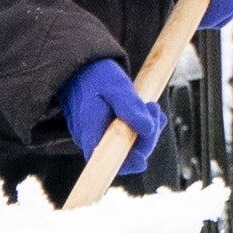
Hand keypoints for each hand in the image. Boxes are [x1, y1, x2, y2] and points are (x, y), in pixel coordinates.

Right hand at [61, 56, 171, 176]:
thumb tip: (148, 129)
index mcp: (90, 131)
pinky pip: (129, 138)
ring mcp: (100, 138)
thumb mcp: (115, 85)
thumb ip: (130, 107)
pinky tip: (148, 110)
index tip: (143, 158)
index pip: (107, 161)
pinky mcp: (108, 133)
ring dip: (148, 130)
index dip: (129, 163)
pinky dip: (144, 126)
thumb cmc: (95, 76)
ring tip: (150, 105)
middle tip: (153, 107)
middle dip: (147, 136)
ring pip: (131, 146)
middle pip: (126, 155)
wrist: (79, 69)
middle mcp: (93, 140)